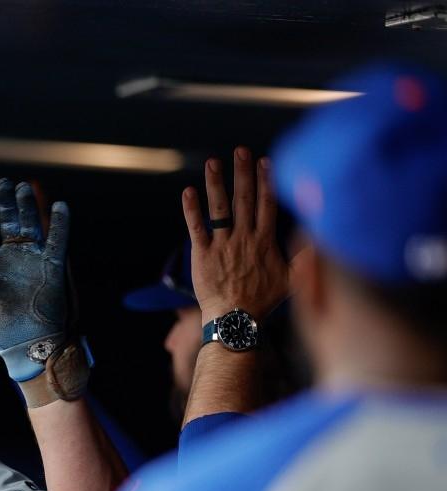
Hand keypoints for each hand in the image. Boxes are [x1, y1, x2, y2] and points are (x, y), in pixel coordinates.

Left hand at [0, 179, 69, 381]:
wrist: (27, 346)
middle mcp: (10, 256)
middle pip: (7, 221)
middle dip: (5, 202)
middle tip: (4, 184)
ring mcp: (31, 260)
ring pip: (30, 225)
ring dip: (27, 207)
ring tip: (23, 189)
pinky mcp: (52, 268)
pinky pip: (57, 241)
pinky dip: (59, 225)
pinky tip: (59, 206)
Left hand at [182, 147, 288, 323]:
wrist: (236, 320)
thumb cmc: (263, 302)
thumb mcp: (293, 280)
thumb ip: (305, 257)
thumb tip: (322, 239)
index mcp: (265, 241)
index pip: (267, 204)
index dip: (266, 181)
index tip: (265, 161)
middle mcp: (244, 238)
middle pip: (244, 199)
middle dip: (243, 173)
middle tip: (240, 150)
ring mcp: (223, 245)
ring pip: (219, 208)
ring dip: (216, 184)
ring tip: (213, 163)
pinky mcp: (203, 254)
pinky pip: (196, 227)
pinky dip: (192, 209)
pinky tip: (188, 191)